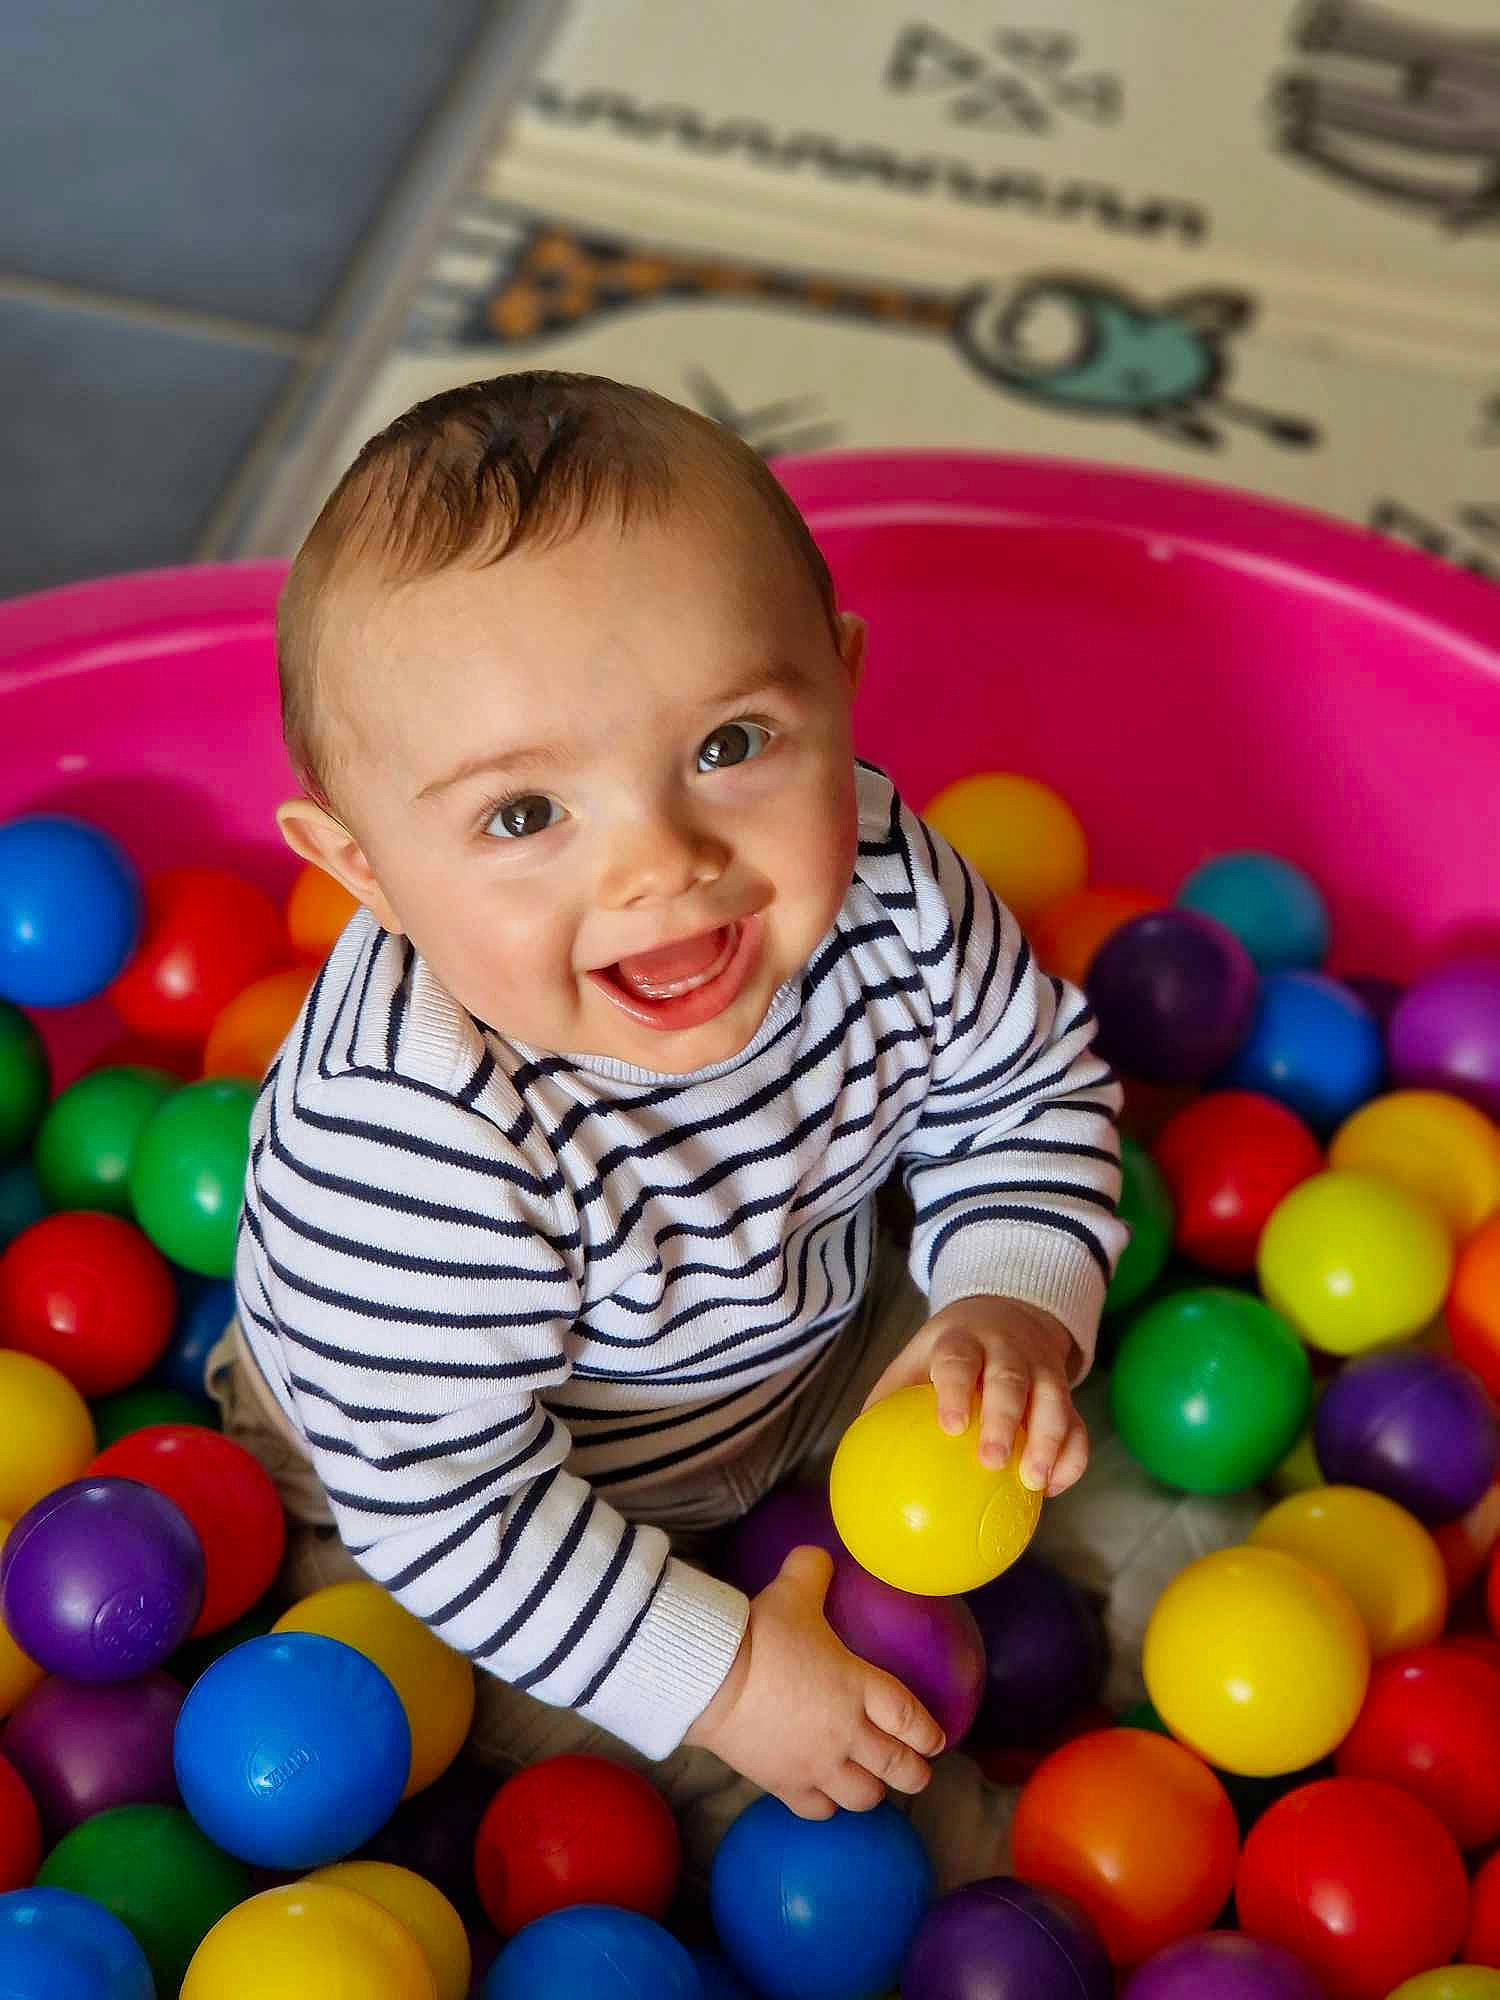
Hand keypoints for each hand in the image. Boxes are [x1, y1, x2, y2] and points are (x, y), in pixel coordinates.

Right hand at [684, 1546, 943, 1818]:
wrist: (715, 1678)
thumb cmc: (762, 1633)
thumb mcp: (792, 1590)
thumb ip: (811, 1571)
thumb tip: (818, 1555)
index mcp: (858, 1687)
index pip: (908, 1717)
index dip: (927, 1733)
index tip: (937, 1741)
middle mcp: (847, 1732)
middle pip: (896, 1765)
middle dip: (913, 1774)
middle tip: (919, 1775)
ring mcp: (817, 1764)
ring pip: (862, 1796)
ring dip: (872, 1792)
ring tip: (872, 1787)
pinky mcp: (784, 1784)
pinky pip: (817, 1809)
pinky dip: (826, 1806)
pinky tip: (824, 1798)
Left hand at [860, 1295, 1087, 1495]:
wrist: (1009, 1313)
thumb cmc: (949, 1353)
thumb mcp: (918, 1358)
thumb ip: (890, 1400)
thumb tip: (856, 1455)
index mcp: (963, 1340)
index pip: (957, 1359)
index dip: (954, 1388)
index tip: (949, 1425)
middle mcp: (1007, 1350)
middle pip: (1010, 1379)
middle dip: (1004, 1418)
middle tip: (991, 1460)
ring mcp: (1042, 1369)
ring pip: (1054, 1399)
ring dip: (1048, 1441)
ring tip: (1034, 1483)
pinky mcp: (1066, 1391)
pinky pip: (1078, 1424)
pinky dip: (1072, 1456)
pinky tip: (1053, 1488)